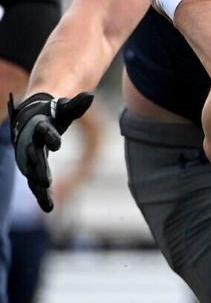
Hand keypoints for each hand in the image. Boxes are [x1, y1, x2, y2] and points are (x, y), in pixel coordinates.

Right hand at [8, 92, 93, 212]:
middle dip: (39, 170)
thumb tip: (90, 95)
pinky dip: (41, 195)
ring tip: (47, 203)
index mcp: (39, 126)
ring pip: (32, 174)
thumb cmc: (53, 113)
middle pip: (34, 157)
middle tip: (46, 182)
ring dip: (39, 189)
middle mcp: (30, 142)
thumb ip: (76, 105)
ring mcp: (28, 157)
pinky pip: (35, 182)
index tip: (58, 144)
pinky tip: (49, 208)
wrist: (32, 116)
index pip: (44, 131)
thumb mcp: (65, 109)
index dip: (50, 136)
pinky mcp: (30, 167)